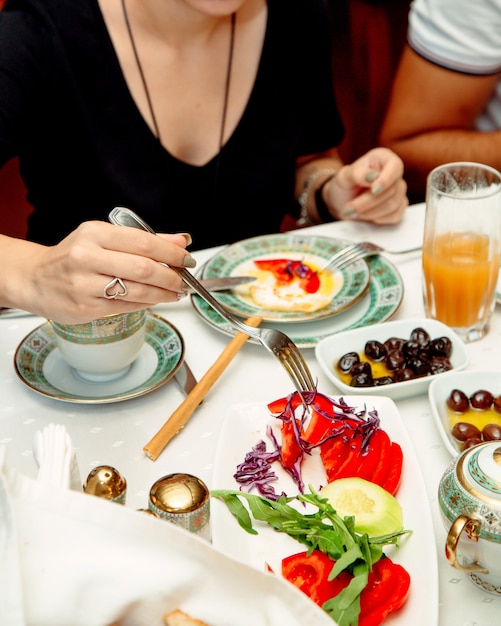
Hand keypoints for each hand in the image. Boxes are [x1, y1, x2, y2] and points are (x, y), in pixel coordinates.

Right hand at [8, 221, 194, 322]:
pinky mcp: (85, 307)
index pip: (143, 242)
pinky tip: (155, 300)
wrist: (34, 279)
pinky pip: (126, 306)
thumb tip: (180, 240)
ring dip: (163, 293)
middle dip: (171, 276)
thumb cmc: (72, 257)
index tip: (186, 258)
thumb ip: (143, 240)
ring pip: (137, 290)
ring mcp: (84, 284)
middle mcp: (87, 256)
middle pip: (143, 268)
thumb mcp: (103, 238)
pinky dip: (146, 303)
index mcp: (94, 233)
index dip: (171, 252)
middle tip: (183, 279)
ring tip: (175, 292)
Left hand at [326, 147, 408, 223]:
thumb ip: (357, 174)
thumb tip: (373, 177)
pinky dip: (378, 219)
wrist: (342, 201)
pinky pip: (395, 216)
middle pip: (391, 190)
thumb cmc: (344, 185)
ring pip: (393, 205)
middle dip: (368, 202)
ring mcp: (399, 191)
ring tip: (353, 212)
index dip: (386, 180)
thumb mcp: (343, 177)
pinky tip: (365, 216)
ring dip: (371, 212)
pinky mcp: (399, 206)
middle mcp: (394, 173)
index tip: (373, 191)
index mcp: (383, 158)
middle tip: (348, 209)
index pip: (395, 166)